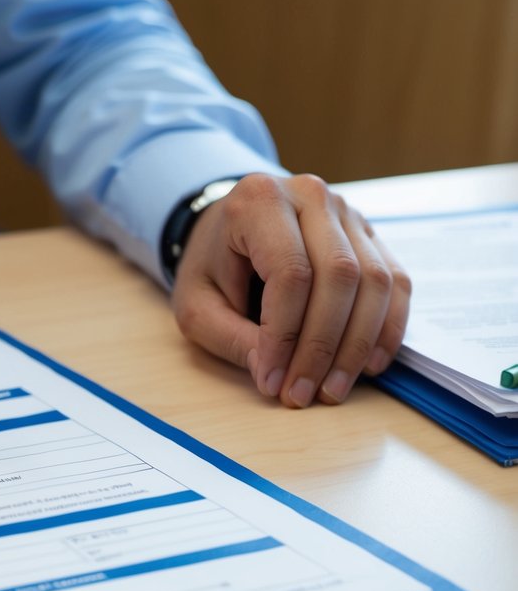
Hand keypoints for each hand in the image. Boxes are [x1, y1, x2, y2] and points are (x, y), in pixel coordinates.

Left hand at [171, 173, 410, 407]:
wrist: (226, 230)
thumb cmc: (210, 266)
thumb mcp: (197, 305)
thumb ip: (231, 338)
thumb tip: (275, 374)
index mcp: (259, 201)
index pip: (290, 273)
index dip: (286, 335)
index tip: (272, 381)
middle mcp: (310, 196)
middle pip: (340, 275)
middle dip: (323, 346)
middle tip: (305, 394)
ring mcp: (347, 212)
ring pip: (374, 280)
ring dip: (358, 344)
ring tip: (333, 389)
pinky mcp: (369, 235)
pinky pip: (395, 281)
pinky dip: (386, 328)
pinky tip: (368, 365)